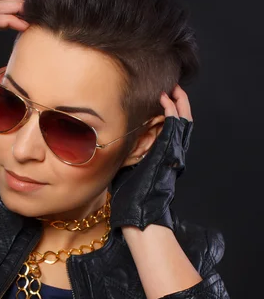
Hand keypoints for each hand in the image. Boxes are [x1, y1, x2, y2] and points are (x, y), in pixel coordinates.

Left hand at [110, 84, 193, 231]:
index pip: (172, 128)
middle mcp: (173, 152)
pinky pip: (175, 126)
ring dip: (179, 102)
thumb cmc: (130, 196)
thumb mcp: (127, 168)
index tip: (162, 98)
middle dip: (180, 102)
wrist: (139, 211)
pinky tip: (164, 100)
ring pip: (184, 121)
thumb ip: (127, 153)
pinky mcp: (169, 151)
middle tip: (173, 87)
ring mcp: (172, 151)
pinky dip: (171, 110)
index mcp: (164, 155)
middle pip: (184, 121)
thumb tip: (113, 141)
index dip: (171, 112)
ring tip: (172, 88)